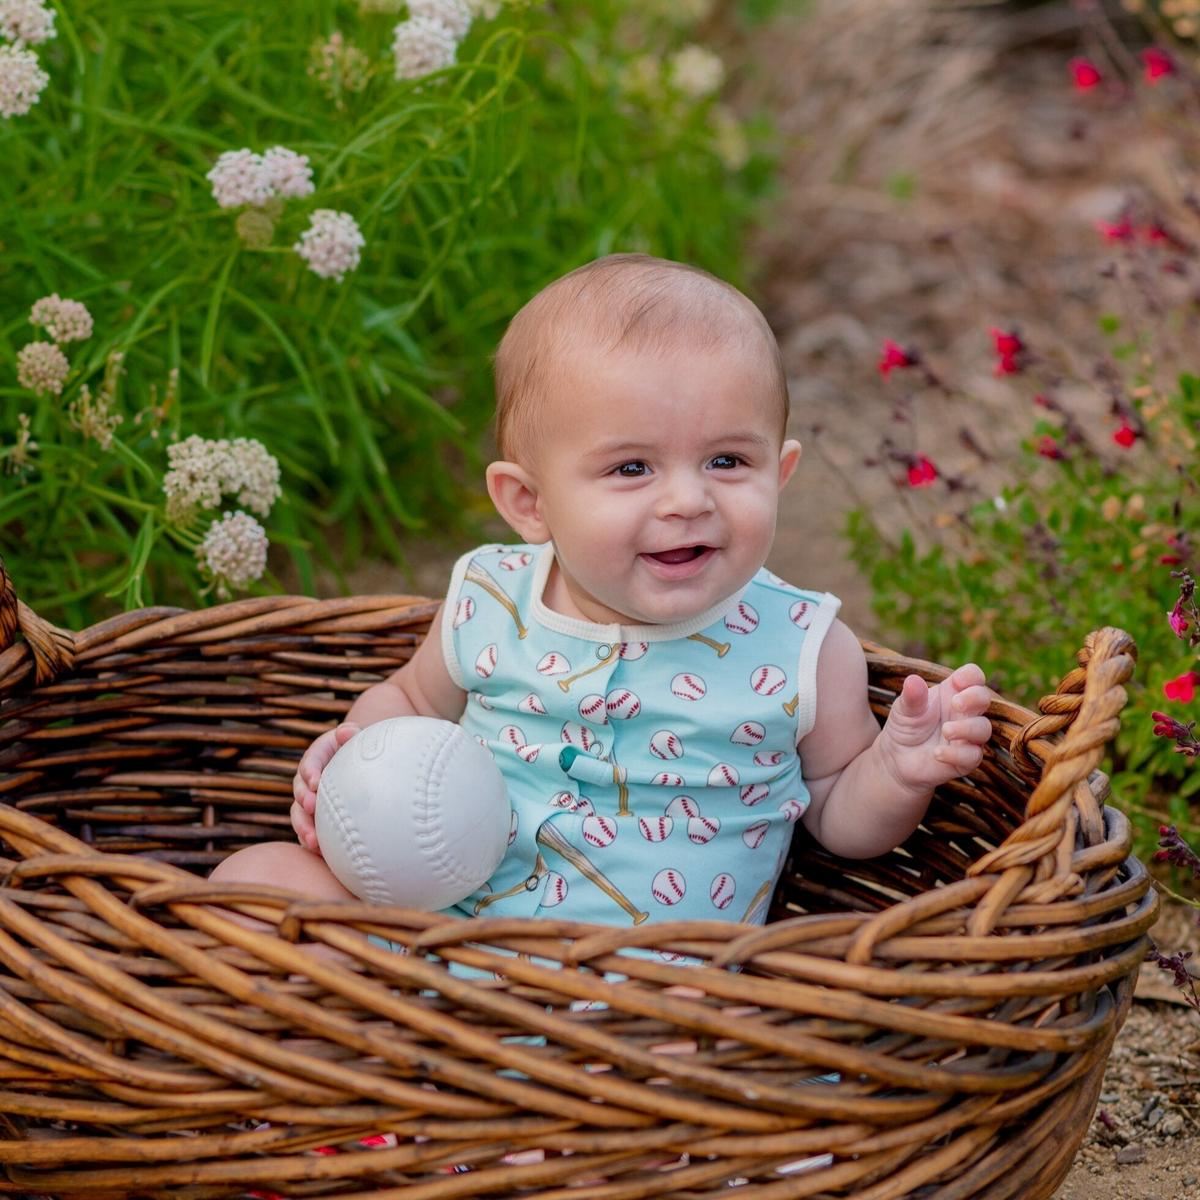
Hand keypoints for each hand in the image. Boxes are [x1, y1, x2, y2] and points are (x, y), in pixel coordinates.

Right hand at [291, 722, 360, 852]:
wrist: (363, 766)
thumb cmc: (359, 750)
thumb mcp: (355, 738)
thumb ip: (350, 734)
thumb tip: (347, 731)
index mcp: (317, 758)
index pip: (309, 763)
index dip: (310, 772)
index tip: (315, 782)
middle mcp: (308, 781)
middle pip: (299, 792)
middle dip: (303, 801)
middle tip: (311, 807)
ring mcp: (310, 802)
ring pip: (300, 816)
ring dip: (304, 828)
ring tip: (313, 842)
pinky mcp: (316, 819)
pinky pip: (310, 832)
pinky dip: (313, 843)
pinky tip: (322, 855)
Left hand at [877, 664, 991, 794]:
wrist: (897, 757)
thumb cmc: (905, 726)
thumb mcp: (904, 709)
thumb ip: (911, 696)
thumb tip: (913, 680)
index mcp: (952, 692)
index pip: (973, 676)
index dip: (971, 675)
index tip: (958, 681)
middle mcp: (964, 712)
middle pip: (983, 699)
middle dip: (974, 698)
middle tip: (955, 703)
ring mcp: (968, 736)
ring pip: (983, 728)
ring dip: (967, 728)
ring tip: (946, 731)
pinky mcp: (965, 759)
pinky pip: (973, 756)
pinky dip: (956, 754)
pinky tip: (937, 753)